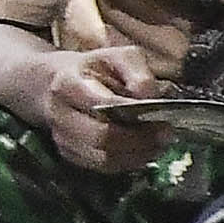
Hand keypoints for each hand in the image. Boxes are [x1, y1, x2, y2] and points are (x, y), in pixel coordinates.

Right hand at [38, 44, 174, 175]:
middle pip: (101, 137)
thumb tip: (150, 97)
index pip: (102, 105)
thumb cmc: (96, 68)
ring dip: (136, 154)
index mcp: (68, 84)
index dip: (134, 114)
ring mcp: (62, 136)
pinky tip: (145, 151)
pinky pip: (101, 166)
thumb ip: (138, 73)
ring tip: (159, 144)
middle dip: (138, 139)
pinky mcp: (69, 153)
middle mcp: (59, 113)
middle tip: (166, 134)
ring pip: (102, 157)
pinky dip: (127, 162)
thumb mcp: (119, 57)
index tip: (162, 117)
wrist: (57, 82)